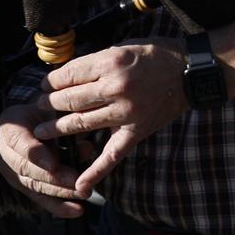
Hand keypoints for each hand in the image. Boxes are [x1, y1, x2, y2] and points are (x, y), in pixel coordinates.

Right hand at [0, 102, 86, 216]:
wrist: (30, 119)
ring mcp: (9, 170)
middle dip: (54, 178)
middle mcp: (3, 151)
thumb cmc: (45, 112)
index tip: (53, 164)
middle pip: (27, 169)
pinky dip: (58, 206)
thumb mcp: (52, 110)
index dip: (36, 155)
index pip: (19, 143)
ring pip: (33, 184)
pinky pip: (38, 196)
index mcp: (9, 128)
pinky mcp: (21, 183)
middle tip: (78, 183)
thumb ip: (65, 126)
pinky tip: (76, 211)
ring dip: (59, 192)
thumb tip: (85, 148)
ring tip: (82, 194)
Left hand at [31, 39, 186, 195]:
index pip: (66, 76)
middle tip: (40, 106)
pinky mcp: (137, 131)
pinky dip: (96, 172)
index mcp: (111, 62)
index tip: (45, 86)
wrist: (194, 73)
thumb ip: (97, 61)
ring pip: (80, 123)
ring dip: (57, 129)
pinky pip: (112, 154)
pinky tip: (81, 186)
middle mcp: (115, 87)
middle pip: (68, 99)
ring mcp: (125, 112)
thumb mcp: (124, 47)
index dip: (50, 82)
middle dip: (49, 103)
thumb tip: (67, 75)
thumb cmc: (159, 55)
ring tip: (43, 131)